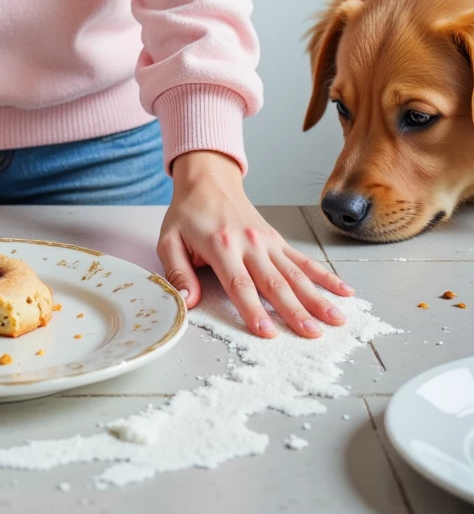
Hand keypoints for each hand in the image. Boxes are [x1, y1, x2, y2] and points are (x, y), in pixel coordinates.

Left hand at [157, 149, 353, 338]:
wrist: (208, 180)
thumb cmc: (188, 213)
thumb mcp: (168, 240)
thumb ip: (177, 272)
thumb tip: (186, 302)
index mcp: (221, 245)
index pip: (240, 283)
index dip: (254, 309)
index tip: (268, 332)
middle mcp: (249, 243)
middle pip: (274, 282)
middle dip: (295, 310)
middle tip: (312, 333)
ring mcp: (267, 242)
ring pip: (295, 274)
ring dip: (316, 297)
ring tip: (335, 319)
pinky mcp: (278, 240)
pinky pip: (304, 260)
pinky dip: (325, 276)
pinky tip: (344, 291)